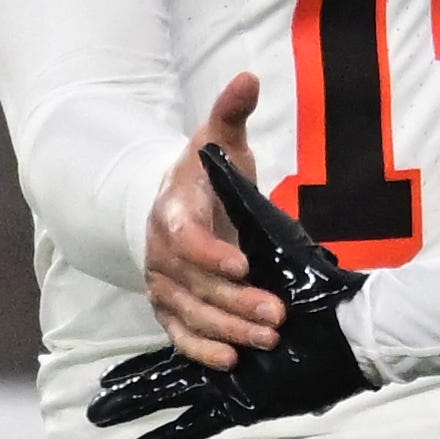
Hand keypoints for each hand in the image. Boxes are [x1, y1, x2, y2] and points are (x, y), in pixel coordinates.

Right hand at [145, 74, 278, 366]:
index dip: (211, 254)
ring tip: (267, 339)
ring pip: (192, 314)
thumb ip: (231, 112)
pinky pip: (180, 334)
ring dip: (229, 330)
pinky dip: (202, 350)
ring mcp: (165, 284)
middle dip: (237, 302)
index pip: (186, 239)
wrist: (169, 201)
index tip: (244, 264)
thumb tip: (248, 77)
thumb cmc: (203, 172)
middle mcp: (162, 254)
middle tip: (277, 316)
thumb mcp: (217, 139)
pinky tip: (232, 361)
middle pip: (197, 285)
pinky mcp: (171, 307)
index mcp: (173, 212)